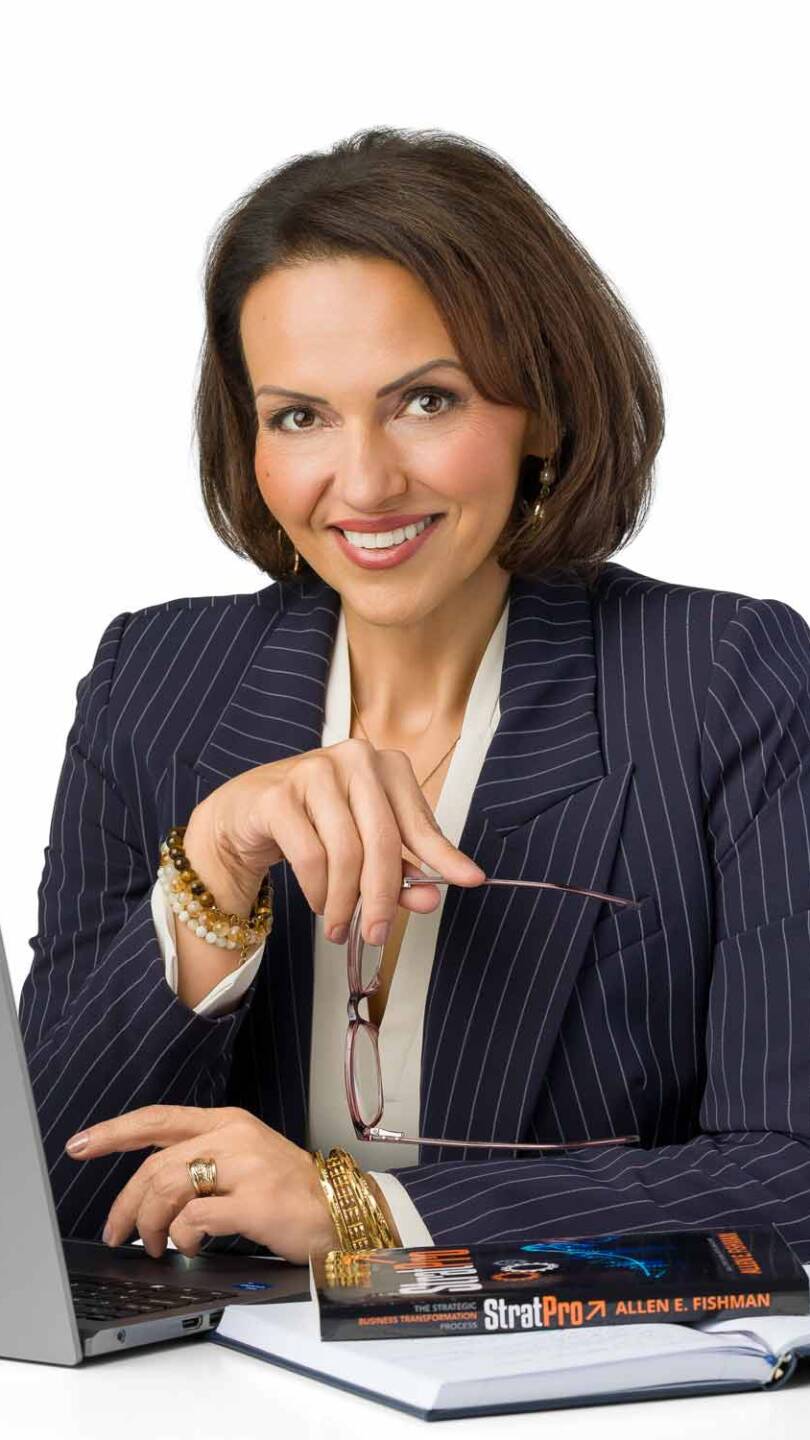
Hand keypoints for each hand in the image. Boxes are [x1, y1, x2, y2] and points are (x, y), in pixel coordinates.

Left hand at [64, 1104, 338, 1264]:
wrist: (340, 1211)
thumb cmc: (289, 1192)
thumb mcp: (245, 1160)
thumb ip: (201, 1163)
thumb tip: (148, 1193)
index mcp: (226, 1122)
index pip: (158, 1119)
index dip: (114, 1131)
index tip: (80, 1144)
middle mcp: (233, 1136)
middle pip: (155, 1165)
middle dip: (126, 1204)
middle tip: (116, 1232)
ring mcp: (246, 1166)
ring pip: (169, 1190)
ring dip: (152, 1226)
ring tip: (156, 1246)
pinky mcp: (255, 1201)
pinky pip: (196, 1220)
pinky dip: (184, 1239)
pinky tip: (193, 1247)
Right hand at [188, 737, 486, 946]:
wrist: (245, 813)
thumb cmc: (316, 825)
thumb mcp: (365, 845)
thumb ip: (401, 870)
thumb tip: (431, 899)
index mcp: (386, 766)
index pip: (419, 822)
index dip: (444, 857)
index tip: (472, 881)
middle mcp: (355, 759)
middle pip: (383, 841)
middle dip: (382, 897)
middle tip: (375, 935)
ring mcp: (314, 772)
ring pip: (345, 853)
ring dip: (343, 902)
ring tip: (338, 927)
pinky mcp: (279, 795)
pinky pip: (310, 857)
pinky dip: (317, 891)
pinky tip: (317, 904)